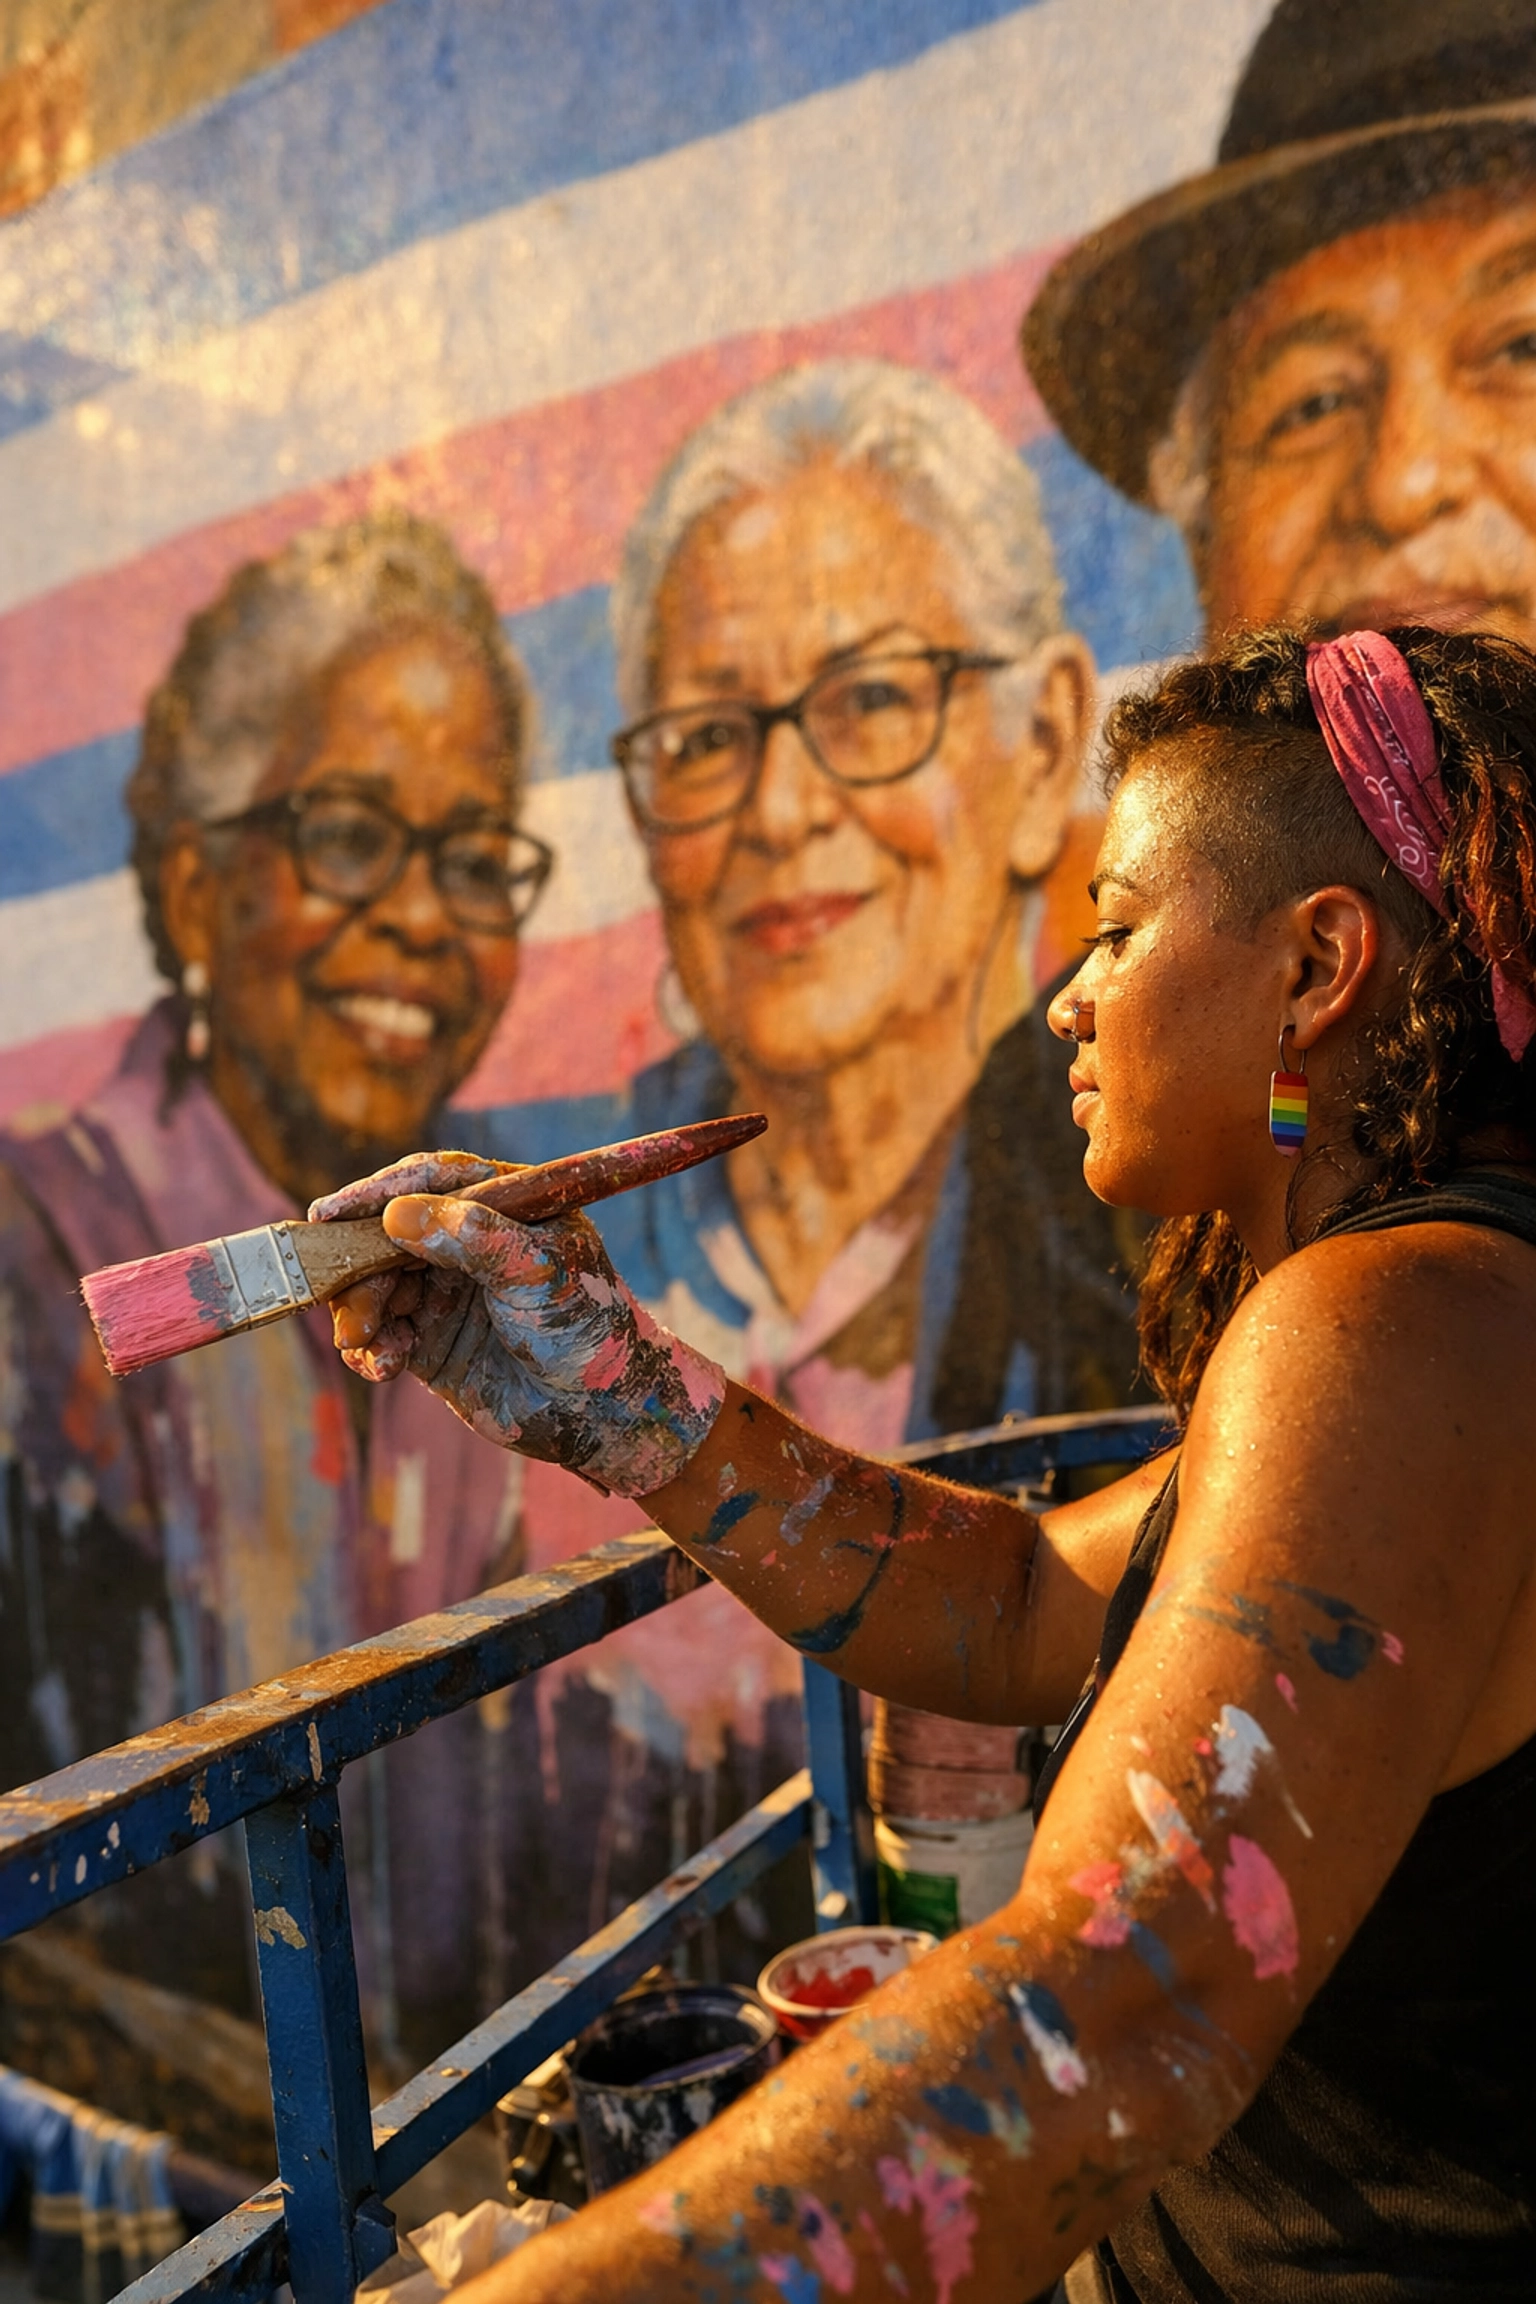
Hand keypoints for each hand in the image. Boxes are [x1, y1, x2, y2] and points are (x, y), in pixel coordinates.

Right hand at [311, 1154, 725, 1497]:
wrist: (601, 1414)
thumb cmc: (586, 1329)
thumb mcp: (539, 1273)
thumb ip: (476, 1241)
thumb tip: (400, 1214)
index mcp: (503, 1205)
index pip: (431, 1180)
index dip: (377, 1192)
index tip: (329, 1212)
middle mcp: (468, 1241)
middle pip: (387, 1234)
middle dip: (358, 1265)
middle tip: (342, 1298)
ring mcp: (445, 1290)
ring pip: (374, 1285)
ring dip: (360, 1313)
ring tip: (370, 1345)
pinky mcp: (430, 1340)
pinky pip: (380, 1333)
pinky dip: (371, 1348)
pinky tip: (385, 1366)